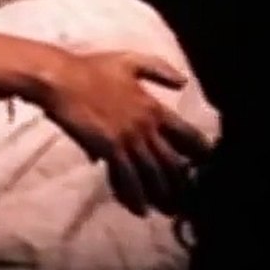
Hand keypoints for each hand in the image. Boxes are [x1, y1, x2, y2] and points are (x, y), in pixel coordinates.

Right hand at [37, 50, 213, 215]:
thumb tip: (183, 83)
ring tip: (168, 209)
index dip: (198, 147)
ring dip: (161, 194)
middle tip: (187, 197)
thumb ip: (160, 70)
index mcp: (153, 106)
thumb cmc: (93, 68)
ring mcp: (128, 139)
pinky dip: (134, 195)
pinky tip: (139, 209)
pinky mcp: (109, 149)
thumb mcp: (132, 60)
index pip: (184, 131)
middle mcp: (145, 126)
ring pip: (151, 173)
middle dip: (180, 181)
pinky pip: (126, 177)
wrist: (63, 79)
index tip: (207, 161)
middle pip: (170, 159)